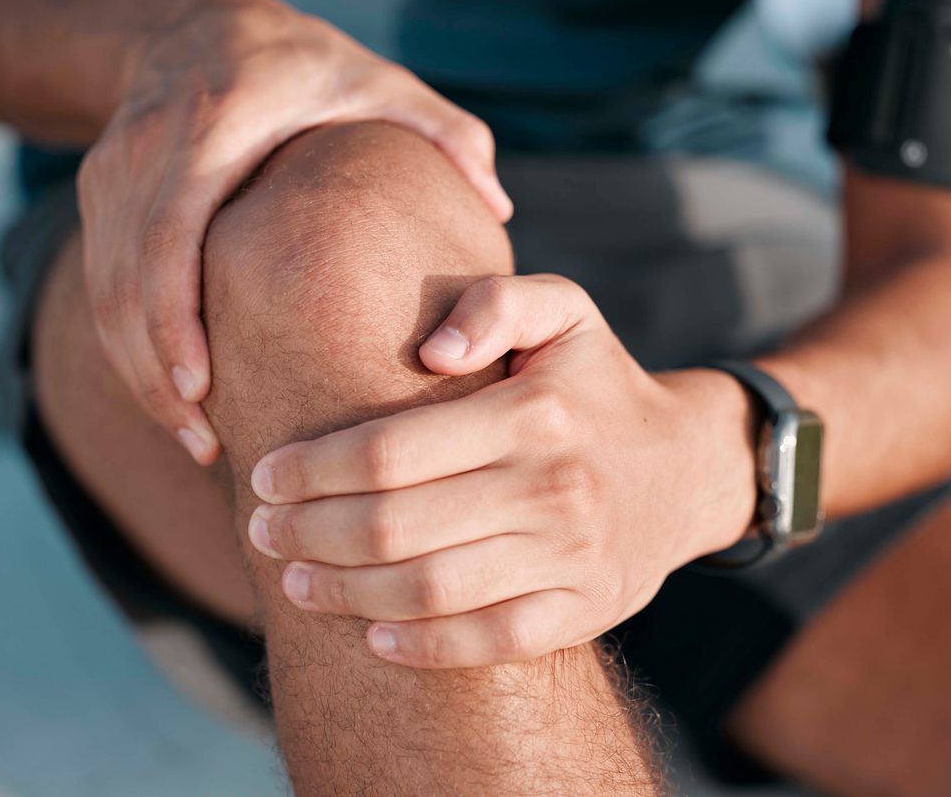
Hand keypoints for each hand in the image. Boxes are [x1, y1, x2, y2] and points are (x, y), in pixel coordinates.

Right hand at [77, 0, 511, 463]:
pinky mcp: (99, 195)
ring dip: (139, 375)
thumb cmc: (300, 64)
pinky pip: (101, 287)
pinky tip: (175, 399)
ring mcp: (110, 175)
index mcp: (213, 126)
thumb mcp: (374, 79)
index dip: (175, 317)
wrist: (193, 25)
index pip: (171, 232)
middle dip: (155, 373)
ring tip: (195, 440)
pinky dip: (131, 349)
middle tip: (206, 445)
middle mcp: (145, 151)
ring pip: (104, 294)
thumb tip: (500, 206)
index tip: (202, 389)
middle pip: (126, 281)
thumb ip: (442, 131)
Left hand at [246, 275, 755, 667]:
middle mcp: (553, 487)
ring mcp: (571, 557)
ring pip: (430, 591)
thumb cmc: (597, 385)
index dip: (312, 471)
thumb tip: (430, 351)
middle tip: (262, 533)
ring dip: (345, 594)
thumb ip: (495, 302)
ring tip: (294, 583)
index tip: (265, 477)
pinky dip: (422, 648)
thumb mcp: (565, 312)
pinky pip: (490, 642)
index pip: (390, 452)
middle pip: (393, 527)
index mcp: (533, 412)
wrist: (687, 468)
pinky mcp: (585, 610)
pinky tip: (371, 638)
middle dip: (308, 534)